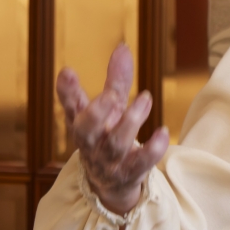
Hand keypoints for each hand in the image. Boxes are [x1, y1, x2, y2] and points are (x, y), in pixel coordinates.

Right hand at [56, 43, 168, 214]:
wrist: (112, 183)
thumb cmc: (108, 136)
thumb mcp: (112, 108)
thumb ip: (116, 80)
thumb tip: (122, 47)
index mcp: (83, 124)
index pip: (71, 106)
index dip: (67, 91)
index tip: (67, 72)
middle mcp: (92, 143)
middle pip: (85, 130)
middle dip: (97, 111)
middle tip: (111, 94)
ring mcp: (109, 161)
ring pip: (115, 144)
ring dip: (130, 121)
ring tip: (145, 99)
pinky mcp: (129, 173)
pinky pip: (140, 164)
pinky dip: (152, 149)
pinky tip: (163, 132)